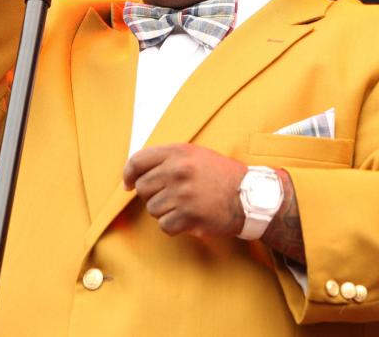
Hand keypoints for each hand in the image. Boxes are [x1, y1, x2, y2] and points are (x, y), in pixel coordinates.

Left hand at [123, 143, 247, 237]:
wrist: (250, 195)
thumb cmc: (221, 175)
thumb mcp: (195, 155)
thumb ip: (167, 160)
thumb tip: (134, 174)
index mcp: (178, 152)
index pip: (137, 161)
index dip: (128, 174)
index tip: (128, 184)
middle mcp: (178, 170)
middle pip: (142, 188)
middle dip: (152, 195)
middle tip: (171, 196)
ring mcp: (183, 194)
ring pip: (152, 209)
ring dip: (165, 211)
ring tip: (185, 206)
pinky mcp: (190, 215)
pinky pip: (165, 225)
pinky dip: (174, 226)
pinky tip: (189, 218)